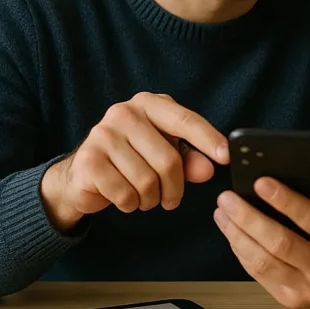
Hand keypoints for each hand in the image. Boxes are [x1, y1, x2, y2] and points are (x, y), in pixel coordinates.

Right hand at [40, 93, 229, 230]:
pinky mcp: (89, 160)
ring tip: (143, 196)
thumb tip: (208, 169)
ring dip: (150, 199)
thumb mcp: (164, 155)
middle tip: (170, 199)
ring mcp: (103, 134)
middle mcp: (124, 113)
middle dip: (174, 189)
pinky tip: (123, 197)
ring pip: (147, 181)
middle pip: (169, 160)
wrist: (83, 175)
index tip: (226, 157)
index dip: (208, 139)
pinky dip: (130, 204)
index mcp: (148, 104)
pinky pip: (125, 194)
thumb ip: (189, 161)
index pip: (185, 120)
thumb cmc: (132, 160)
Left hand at [213, 169, 309, 308]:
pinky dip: (241, 251)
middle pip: (280, 244)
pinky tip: (232, 232)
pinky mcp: (291, 299)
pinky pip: (259, 274)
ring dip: (237, 236)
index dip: (284, 200)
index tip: (261, 182)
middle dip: (249, 218)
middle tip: (228, 198)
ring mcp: (307, 290)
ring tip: (222, 213)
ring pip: (263, 262)